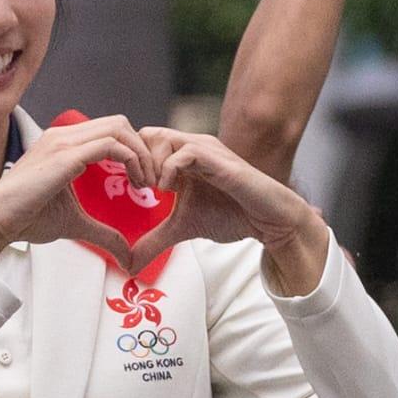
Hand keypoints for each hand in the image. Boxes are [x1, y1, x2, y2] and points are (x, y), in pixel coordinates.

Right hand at [0, 115, 152, 268]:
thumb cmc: (27, 219)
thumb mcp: (76, 223)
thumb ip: (104, 233)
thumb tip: (127, 255)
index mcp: (65, 143)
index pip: (111, 130)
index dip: (135, 150)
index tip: (146, 180)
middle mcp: (64, 135)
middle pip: (120, 123)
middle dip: (143, 148)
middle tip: (153, 180)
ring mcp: (63, 141)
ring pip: (119, 128)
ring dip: (141, 154)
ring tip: (148, 183)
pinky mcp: (65, 155)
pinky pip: (111, 144)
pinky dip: (132, 160)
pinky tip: (137, 184)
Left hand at [129, 128, 329, 292]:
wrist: (268, 220)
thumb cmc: (231, 215)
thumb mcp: (182, 228)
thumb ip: (154, 240)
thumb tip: (129, 263)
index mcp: (182, 158)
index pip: (143, 141)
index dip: (131, 162)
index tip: (133, 191)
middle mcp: (192, 147)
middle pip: (147, 133)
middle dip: (136, 160)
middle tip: (140, 190)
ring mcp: (206, 150)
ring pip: (161, 137)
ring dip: (150, 165)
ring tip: (155, 191)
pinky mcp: (219, 160)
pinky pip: (185, 152)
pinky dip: (169, 170)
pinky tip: (170, 190)